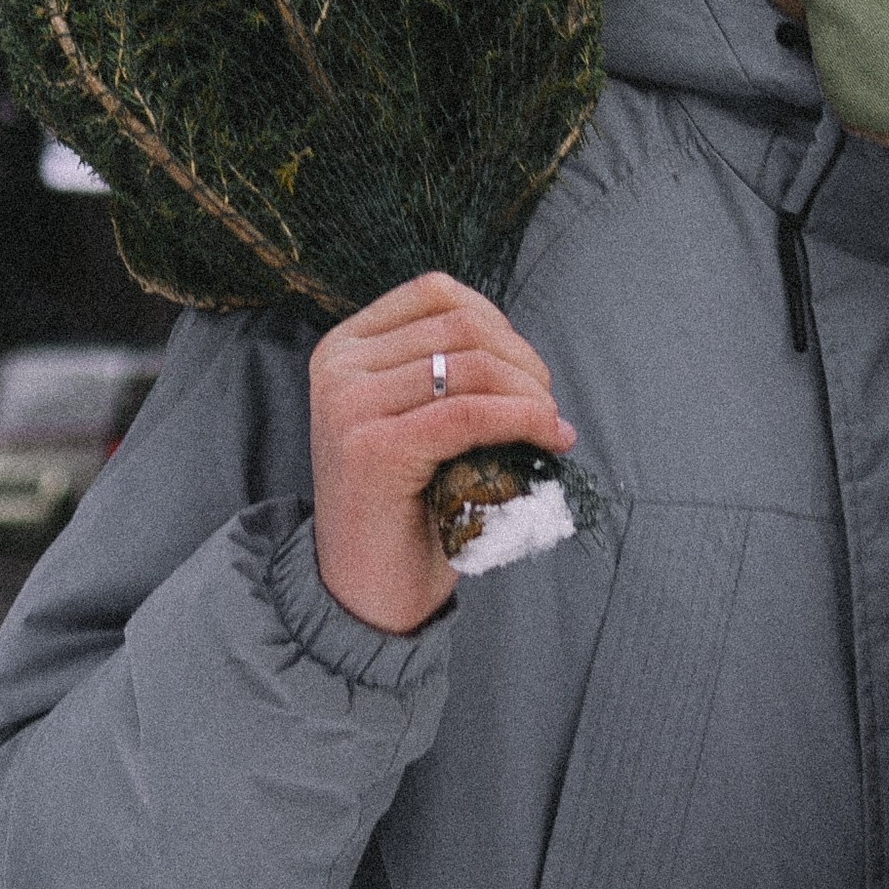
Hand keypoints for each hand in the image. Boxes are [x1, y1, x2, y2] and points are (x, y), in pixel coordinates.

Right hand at [308, 274, 574, 633]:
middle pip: (461, 326)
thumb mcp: (414, 419)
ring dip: (531, 393)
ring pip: (472, 367)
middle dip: (523, 361)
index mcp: (343, 348)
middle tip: (548, 406)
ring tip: (550, 426)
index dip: (497, 321)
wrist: (364, 595)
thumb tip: (523, 356)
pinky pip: (470, 413)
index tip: (526, 368)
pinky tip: (550, 438)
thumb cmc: (403, 506)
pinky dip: (523, 419)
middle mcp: (338, 367)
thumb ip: (445, 372)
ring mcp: (349, 405)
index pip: (435, 293)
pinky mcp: (374, 449)